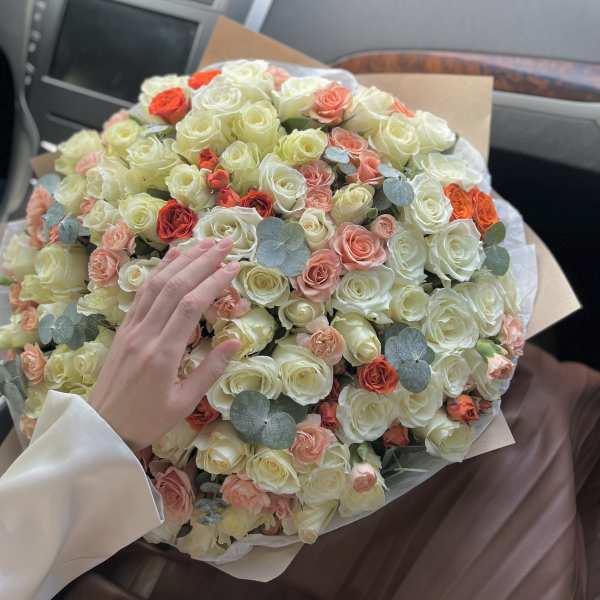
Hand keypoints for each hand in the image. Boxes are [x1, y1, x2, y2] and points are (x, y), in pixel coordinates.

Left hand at [88, 238, 240, 449]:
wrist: (102, 426)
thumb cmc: (148, 420)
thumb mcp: (184, 403)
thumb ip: (210, 370)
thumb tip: (235, 341)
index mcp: (163, 354)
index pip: (191, 305)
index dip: (214, 281)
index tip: (234, 267)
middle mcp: (145, 334)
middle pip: (175, 286)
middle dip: (203, 260)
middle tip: (227, 243)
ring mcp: (132, 328)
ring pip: (157, 284)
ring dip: (182, 259)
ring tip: (205, 242)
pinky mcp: (124, 328)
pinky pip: (142, 292)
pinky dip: (160, 271)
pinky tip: (173, 257)